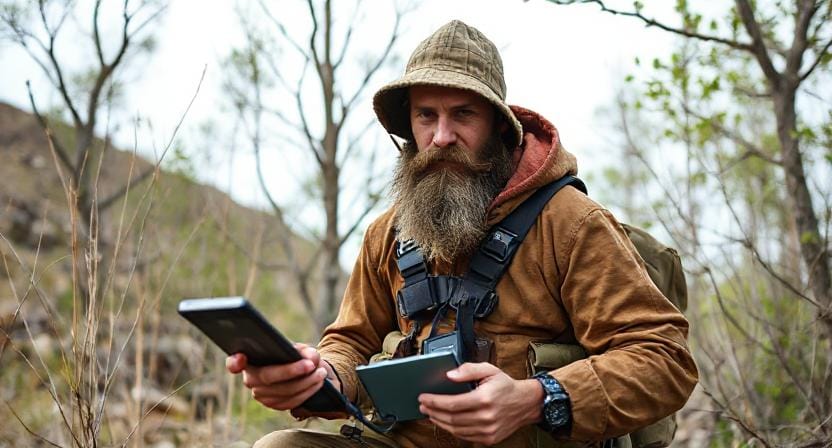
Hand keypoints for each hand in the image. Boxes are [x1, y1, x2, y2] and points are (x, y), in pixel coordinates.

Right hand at [226, 343, 340, 410]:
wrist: (299, 371)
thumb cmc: (291, 355)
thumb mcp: (297, 348)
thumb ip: (304, 351)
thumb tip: (312, 358)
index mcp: (248, 359)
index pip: (234, 362)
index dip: (234, 362)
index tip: (241, 357)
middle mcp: (250, 379)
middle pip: (267, 377)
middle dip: (291, 371)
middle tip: (311, 364)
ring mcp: (260, 395)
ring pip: (283, 392)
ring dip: (305, 382)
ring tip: (321, 372)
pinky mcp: (273, 405)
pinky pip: (290, 402)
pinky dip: (307, 392)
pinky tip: (318, 383)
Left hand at [418, 362, 543, 444]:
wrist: (525, 403)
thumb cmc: (505, 386)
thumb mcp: (489, 369)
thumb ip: (468, 369)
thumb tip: (449, 375)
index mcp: (484, 399)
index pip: (452, 404)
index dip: (434, 401)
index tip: (423, 397)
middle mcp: (486, 417)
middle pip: (451, 418)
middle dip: (433, 411)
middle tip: (423, 405)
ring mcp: (488, 430)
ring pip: (455, 429)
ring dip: (439, 422)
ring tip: (430, 413)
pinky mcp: (489, 439)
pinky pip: (464, 436)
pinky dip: (452, 429)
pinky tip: (445, 422)